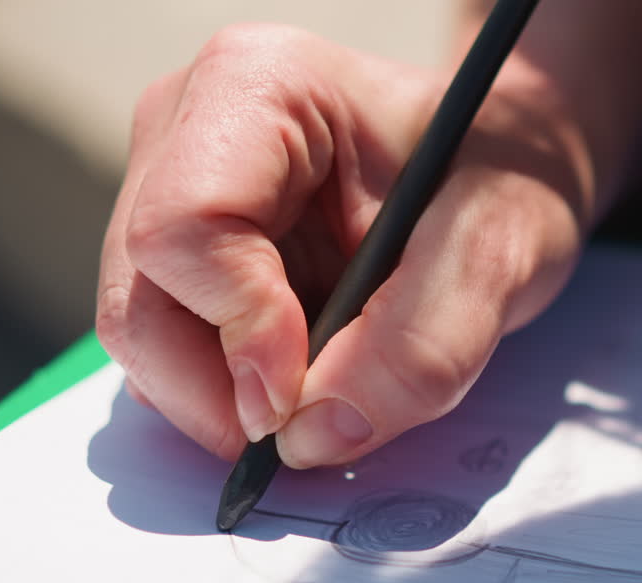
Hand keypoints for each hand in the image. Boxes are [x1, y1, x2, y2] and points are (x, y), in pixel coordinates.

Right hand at [96, 23, 592, 466]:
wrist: (501, 169)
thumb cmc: (501, 177)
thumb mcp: (498, 252)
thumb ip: (421, 347)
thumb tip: (314, 436)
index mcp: (260, 88)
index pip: (182, 230)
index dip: (237, 332)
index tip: (304, 394)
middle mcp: (190, 129)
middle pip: (140, 298)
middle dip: (217, 390)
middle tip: (305, 430)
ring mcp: (173, 189)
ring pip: (144, 334)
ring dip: (224, 397)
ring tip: (325, 389)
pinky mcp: (185, 252)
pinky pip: (169, 348)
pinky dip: (228, 390)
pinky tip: (302, 375)